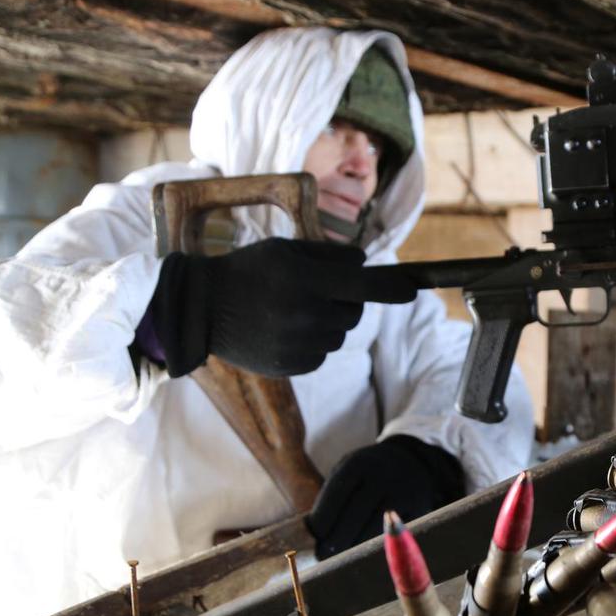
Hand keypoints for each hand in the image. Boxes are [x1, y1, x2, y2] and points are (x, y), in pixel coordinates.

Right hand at [149, 237, 417, 376]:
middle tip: (318, 290)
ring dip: (328, 321)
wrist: (201, 309)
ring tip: (292, 309)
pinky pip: (321, 353)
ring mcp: (299, 344)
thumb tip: (365, 263)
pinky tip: (283, 329)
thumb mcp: (284, 250)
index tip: (413, 290)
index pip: (363, 284)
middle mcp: (305, 314)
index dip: (392, 288)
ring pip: (339, 334)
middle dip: (347, 300)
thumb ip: (328, 256)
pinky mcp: (292, 365)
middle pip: (355, 312)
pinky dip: (312, 342)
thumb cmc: (247, 270)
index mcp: (305, 281)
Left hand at [305, 435, 465, 558]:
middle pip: (354, 516)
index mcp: (358, 463)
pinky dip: (377, 546)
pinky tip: (364, 552)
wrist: (410, 463)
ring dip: (354, 547)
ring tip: (340, 559)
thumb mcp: (347, 472)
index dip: (322, 522)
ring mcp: (403, 491)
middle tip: (323, 557)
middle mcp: (382, 474)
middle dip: (336, 540)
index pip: (336, 495)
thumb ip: (331, 498)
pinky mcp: (419, 507)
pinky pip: (393, 534)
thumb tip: (311, 535)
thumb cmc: (367, 474)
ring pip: (374, 529)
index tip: (313, 540)